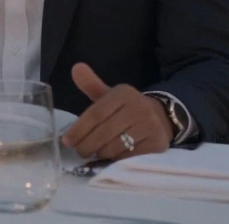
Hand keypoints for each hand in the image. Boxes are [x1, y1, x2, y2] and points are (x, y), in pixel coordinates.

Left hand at [60, 63, 174, 159]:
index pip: (96, 114)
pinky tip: (109, 160)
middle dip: (87, 144)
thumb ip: (91, 84)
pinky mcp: (157, 144)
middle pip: (104, 132)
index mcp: (123, 93)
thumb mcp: (110, 95)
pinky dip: (116, 160)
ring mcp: (150, 126)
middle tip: (79, 151)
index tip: (67, 141)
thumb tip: (76, 68)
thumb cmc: (127, 109)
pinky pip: (130, 157)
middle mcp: (139, 108)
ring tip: (93, 154)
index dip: (79, 129)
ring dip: (100, 153)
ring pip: (116, 146)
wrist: (161, 118)